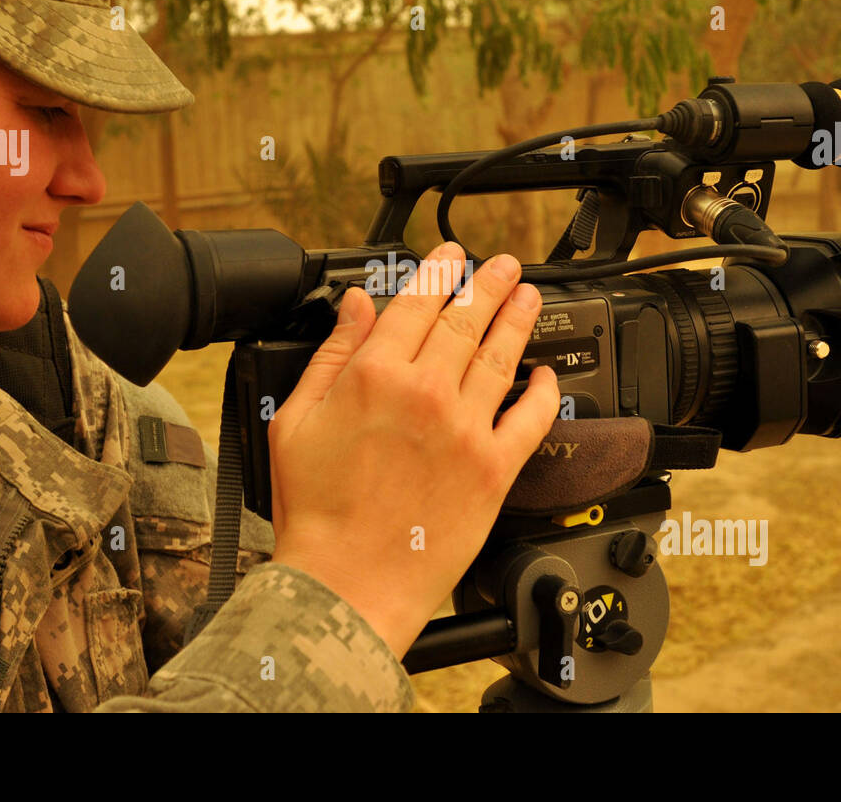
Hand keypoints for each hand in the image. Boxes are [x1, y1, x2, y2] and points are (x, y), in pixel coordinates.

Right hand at [267, 242, 559, 658]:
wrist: (346, 582)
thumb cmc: (315, 511)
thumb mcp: (295, 420)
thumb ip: (331, 356)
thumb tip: (353, 307)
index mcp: (374, 376)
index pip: (416, 303)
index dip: (438, 272)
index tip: (450, 257)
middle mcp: (426, 393)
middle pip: (466, 320)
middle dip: (488, 283)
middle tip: (502, 266)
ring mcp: (465, 429)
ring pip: (501, 356)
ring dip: (517, 319)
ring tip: (527, 296)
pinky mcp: (494, 469)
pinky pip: (531, 419)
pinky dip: (543, 391)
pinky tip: (545, 374)